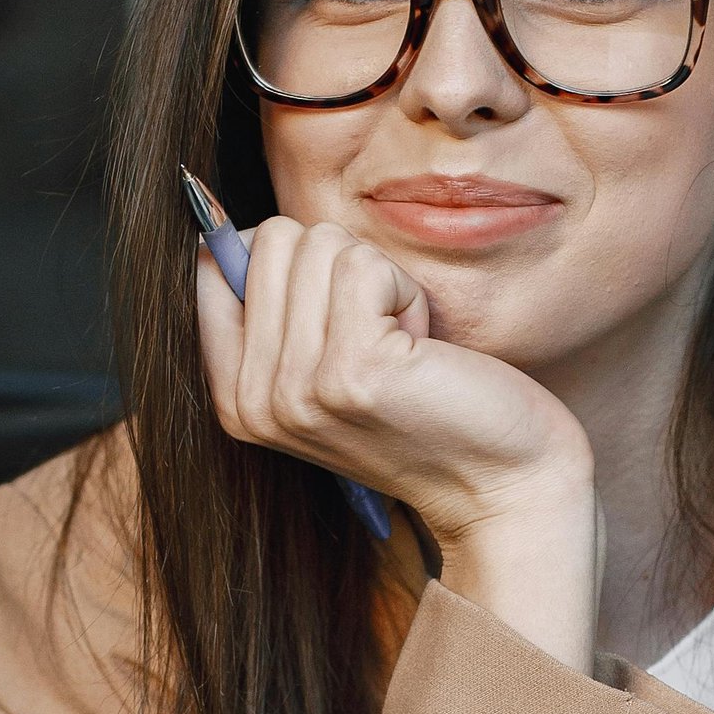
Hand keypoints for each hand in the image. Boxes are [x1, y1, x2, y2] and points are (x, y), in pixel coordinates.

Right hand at [197, 212, 601, 670]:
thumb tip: (220, 227)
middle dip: (341, 269)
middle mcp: (252, 400)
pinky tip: (420, 348)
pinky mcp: (350, 371)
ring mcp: (296, 388)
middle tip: (379, 338)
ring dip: (378, 281)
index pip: (213, 263)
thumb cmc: (429, 412)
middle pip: (269, 241)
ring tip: (401, 348)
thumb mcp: (326, 371)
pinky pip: (364, 264)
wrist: (501, 486)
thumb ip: (276, 313)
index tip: (336, 315)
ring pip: (318, 243)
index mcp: (235, 399)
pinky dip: (405, 291)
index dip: (285, 258)